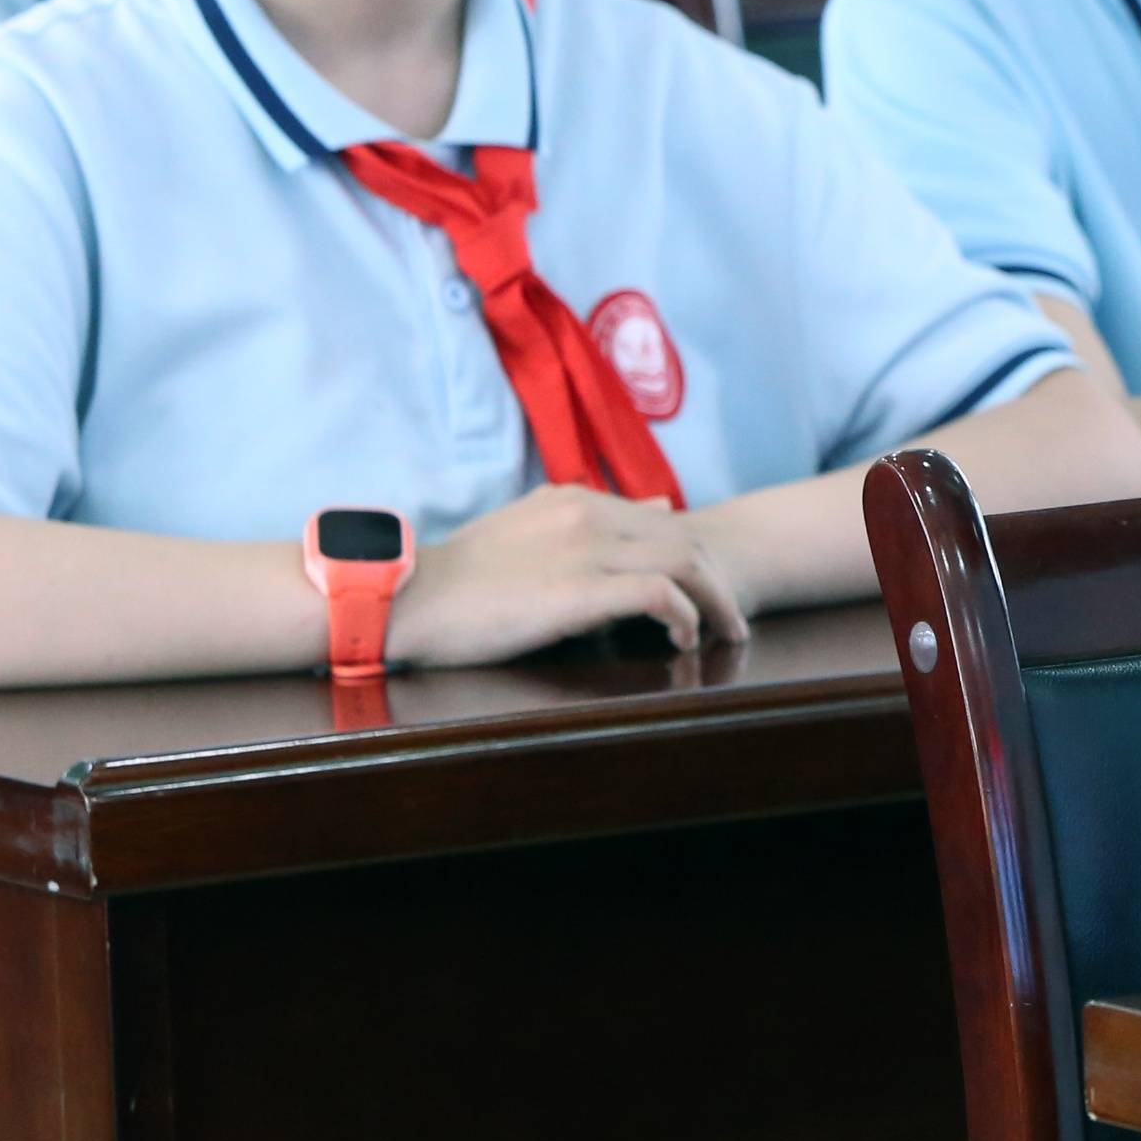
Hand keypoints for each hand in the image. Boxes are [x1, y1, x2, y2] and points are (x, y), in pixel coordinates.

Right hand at [383, 484, 751, 668]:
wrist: (407, 597)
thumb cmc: (461, 578)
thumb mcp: (530, 529)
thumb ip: (590, 519)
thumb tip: (655, 506)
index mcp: (577, 500)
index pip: (665, 521)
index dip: (697, 559)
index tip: (711, 595)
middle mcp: (590, 513)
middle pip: (687, 539)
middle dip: (719, 582)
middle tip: (733, 622)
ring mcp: (586, 548)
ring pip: (684, 561)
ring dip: (715, 601)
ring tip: (722, 636)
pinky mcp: (578, 589)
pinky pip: (658, 593)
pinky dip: (684, 615)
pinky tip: (683, 640)